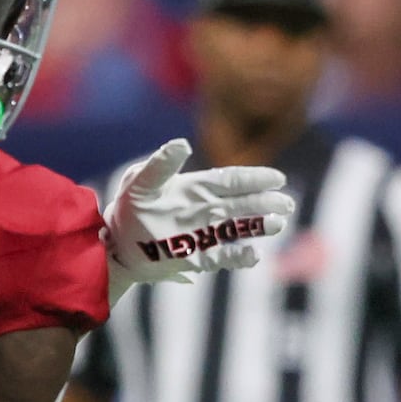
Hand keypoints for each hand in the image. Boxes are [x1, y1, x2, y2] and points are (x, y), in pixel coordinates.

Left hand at [104, 138, 293, 296]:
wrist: (113, 244)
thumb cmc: (127, 208)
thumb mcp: (140, 182)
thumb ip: (161, 164)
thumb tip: (183, 143)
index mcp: (194, 188)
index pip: (230, 180)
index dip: (254, 179)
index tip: (277, 178)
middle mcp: (204, 210)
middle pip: (242, 204)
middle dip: (265, 202)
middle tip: (287, 203)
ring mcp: (202, 234)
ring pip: (238, 229)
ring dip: (258, 226)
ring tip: (277, 224)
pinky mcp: (195, 257)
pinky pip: (222, 257)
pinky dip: (238, 257)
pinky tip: (253, 254)